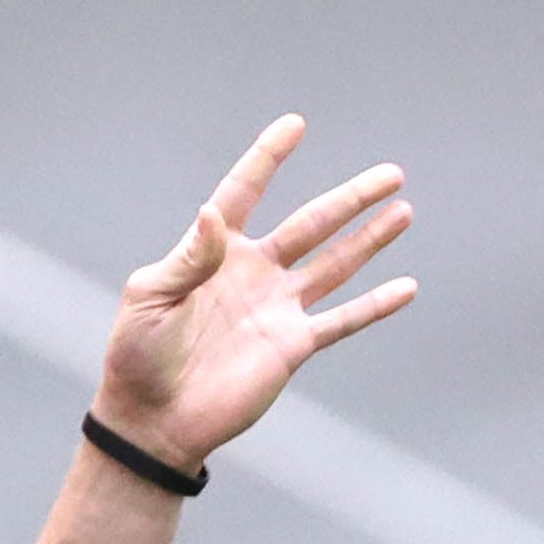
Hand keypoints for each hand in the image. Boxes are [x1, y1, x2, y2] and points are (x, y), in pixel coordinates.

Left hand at [93, 115, 415, 472]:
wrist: (154, 418)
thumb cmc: (137, 355)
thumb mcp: (151, 298)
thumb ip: (188, 258)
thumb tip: (212, 213)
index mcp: (213, 252)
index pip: (244, 193)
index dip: (268, 159)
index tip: (296, 125)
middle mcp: (253, 273)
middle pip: (311, 225)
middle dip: (350, 198)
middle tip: (391, 172)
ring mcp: (277, 308)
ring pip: (334, 265)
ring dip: (370, 239)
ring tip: (404, 210)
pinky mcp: (293, 346)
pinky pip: (342, 320)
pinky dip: (374, 305)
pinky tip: (406, 286)